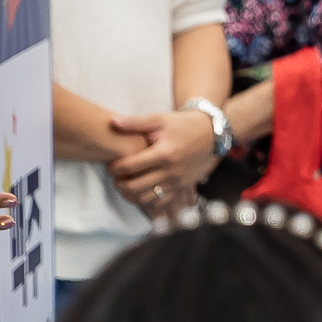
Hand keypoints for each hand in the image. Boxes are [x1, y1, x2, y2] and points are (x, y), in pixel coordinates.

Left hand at [107, 112, 223, 211]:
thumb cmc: (181, 125)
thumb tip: (111, 123)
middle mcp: (171, 171)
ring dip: (130, 194)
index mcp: (164, 153)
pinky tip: (140, 190)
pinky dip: (146, 200)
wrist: (210, 134)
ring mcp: (177, 182)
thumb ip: (135, 122)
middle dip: (119, 183)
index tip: (110, 165)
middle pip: (135, 186)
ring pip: (145, 198)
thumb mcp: (159, 119)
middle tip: (115, 177)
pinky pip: (159, 202)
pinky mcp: (182, 188)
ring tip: (125, 184)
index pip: (130, 166)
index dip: (114, 167)